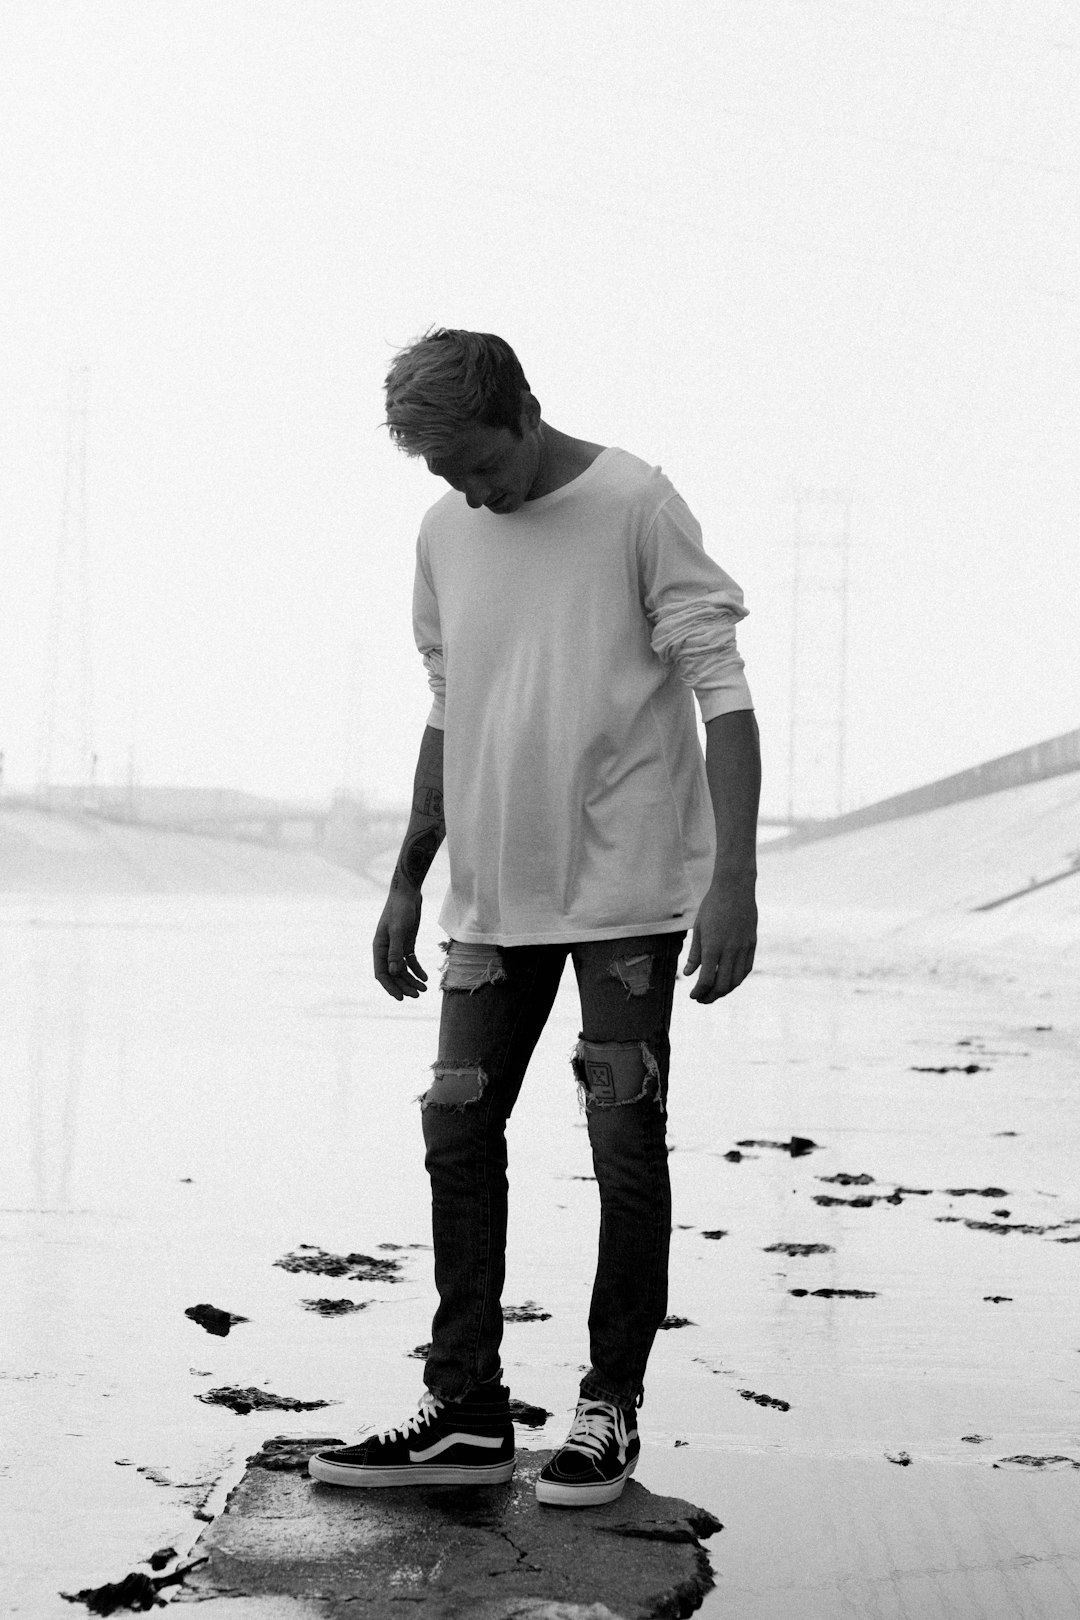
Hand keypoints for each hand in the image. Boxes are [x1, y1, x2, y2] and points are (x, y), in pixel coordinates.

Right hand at [373, 883, 428, 1000]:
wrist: (408, 893)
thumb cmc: (400, 909)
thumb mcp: (398, 930)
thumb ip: (395, 951)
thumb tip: (394, 972)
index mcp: (379, 948)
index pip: (382, 973)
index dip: (390, 987)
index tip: (401, 998)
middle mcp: (386, 950)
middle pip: (394, 974)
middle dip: (404, 986)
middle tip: (418, 995)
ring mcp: (396, 947)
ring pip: (403, 970)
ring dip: (412, 980)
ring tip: (424, 989)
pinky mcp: (406, 943)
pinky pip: (410, 961)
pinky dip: (417, 970)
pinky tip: (425, 977)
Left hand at [682, 878, 756, 1002]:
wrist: (735, 888)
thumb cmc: (712, 906)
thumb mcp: (699, 929)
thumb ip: (695, 954)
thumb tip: (688, 974)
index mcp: (713, 946)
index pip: (707, 980)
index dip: (699, 992)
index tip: (693, 996)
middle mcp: (730, 950)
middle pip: (722, 985)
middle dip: (710, 996)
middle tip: (702, 999)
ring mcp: (743, 948)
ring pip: (736, 980)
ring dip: (725, 991)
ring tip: (714, 993)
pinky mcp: (752, 944)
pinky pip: (746, 969)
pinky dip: (737, 979)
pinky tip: (729, 981)